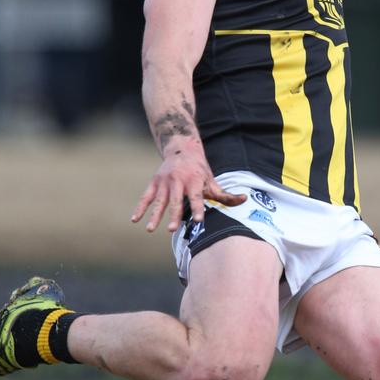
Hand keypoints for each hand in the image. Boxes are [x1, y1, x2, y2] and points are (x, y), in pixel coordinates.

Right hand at [131, 146, 245, 232]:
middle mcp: (178, 181)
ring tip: (150, 229)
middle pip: (176, 201)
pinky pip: (146, 197)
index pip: (196, 197)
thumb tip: (245, 199)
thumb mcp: (213, 181)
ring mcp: (165, 182)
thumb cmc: (200, 170)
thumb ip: (226, 195)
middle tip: (173, 230)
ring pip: (159, 201)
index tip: (198, 220)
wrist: (182, 149)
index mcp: (194, 181)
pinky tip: (135, 220)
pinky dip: (140, 208)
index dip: (198, 208)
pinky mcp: (155, 182)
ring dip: (154, 215)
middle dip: (174, 215)